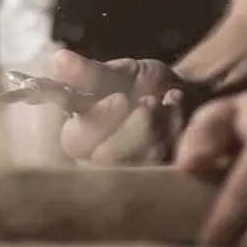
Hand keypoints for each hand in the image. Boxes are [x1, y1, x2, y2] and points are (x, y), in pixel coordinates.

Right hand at [51, 48, 209, 165]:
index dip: (99, 120)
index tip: (121, 98)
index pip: (74, 140)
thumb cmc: (144, 86)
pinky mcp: (158, 186)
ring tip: (163, 105)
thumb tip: (59, 59)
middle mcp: (97, 163)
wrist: (188, 97)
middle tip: (149, 103)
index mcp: (79, 135)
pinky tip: (176, 120)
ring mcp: (128, 178)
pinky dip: (174, 139)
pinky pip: (164, 171)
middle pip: (104, 160)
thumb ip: (90, 73)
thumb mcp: (120, 74)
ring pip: (136, 166)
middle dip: (132, 128)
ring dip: (155, 130)